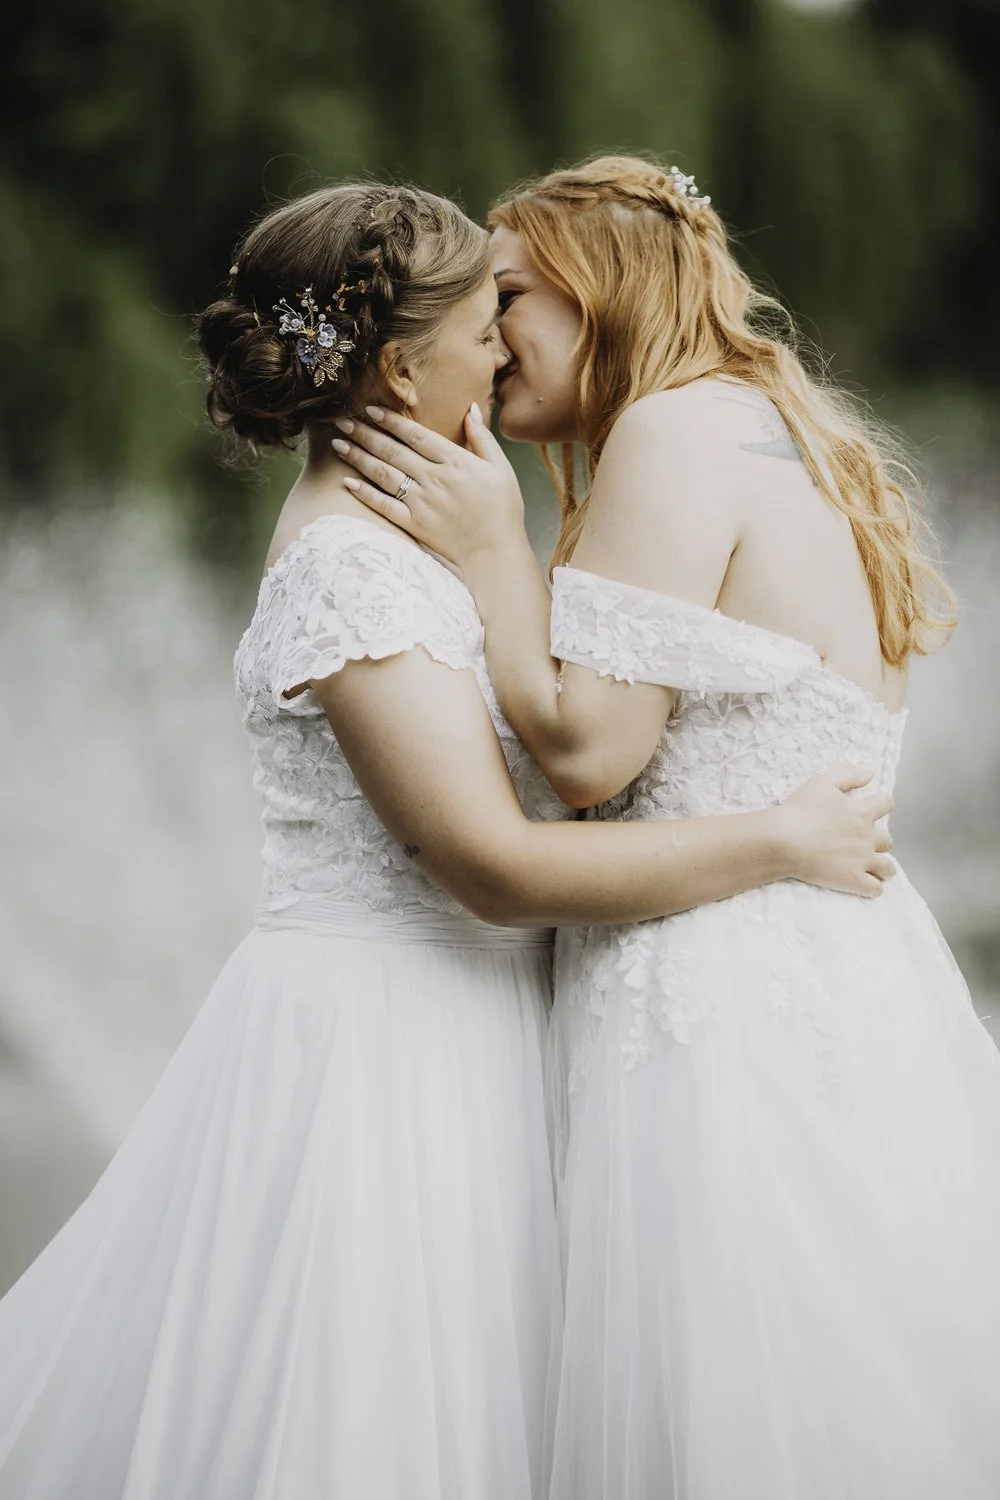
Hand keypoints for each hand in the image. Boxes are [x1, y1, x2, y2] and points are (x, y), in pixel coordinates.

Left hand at [333, 403, 527, 573]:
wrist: (496, 552)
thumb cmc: (503, 510)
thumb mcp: (501, 468)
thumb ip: (482, 438)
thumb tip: (472, 408)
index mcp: (455, 461)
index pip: (415, 435)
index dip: (391, 421)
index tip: (370, 410)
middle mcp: (434, 478)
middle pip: (392, 451)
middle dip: (365, 434)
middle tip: (342, 422)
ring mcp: (421, 502)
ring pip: (383, 474)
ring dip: (358, 457)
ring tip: (338, 444)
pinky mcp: (414, 524)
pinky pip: (384, 506)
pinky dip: (365, 494)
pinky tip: (347, 482)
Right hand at [775, 762, 895, 896]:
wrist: (782, 840)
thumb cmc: (799, 810)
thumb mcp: (822, 782)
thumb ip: (849, 775)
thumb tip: (870, 773)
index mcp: (862, 812)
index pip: (886, 805)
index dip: (882, 805)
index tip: (875, 808)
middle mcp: (867, 837)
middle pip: (887, 840)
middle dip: (879, 841)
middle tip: (865, 843)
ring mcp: (862, 861)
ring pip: (888, 868)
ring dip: (883, 867)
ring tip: (873, 868)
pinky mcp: (852, 880)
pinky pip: (875, 889)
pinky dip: (873, 887)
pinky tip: (865, 883)